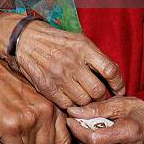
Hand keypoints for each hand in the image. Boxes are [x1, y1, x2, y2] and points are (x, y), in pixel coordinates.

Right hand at [0, 13, 124, 108]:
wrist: (24, 39)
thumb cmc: (54, 40)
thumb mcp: (77, 40)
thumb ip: (94, 57)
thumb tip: (113, 76)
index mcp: (83, 47)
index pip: (111, 70)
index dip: (118, 84)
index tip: (118, 90)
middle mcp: (73, 61)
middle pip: (98, 91)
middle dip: (100, 96)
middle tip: (96, 95)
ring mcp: (59, 75)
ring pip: (84, 101)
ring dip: (85, 102)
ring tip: (81, 96)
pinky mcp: (47, 86)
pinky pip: (67, 104)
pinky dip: (70, 104)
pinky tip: (68, 97)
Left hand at [66, 96, 143, 143]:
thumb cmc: (141, 110)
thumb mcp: (119, 103)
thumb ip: (95, 109)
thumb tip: (72, 111)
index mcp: (128, 134)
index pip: (93, 140)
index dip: (77, 130)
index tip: (70, 119)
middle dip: (80, 137)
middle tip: (77, 123)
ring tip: (88, 131)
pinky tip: (99, 141)